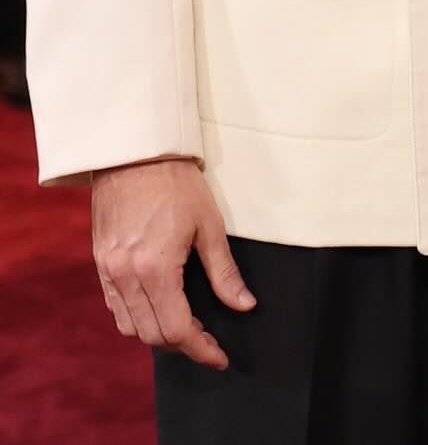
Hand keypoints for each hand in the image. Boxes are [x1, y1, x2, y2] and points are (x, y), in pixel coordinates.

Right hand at [92, 159, 255, 368]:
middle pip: (152, 335)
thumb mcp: (209, 224)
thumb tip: (244, 305)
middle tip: (209, 340)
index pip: (177, 329)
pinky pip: (116, 308)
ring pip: (130, 327)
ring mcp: (109, 272)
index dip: (201, 348)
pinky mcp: (101, 263)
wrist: (134, 152)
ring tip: (187, 327)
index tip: (219, 357)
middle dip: (183, 345)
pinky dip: (137, 318)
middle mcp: (126, 277)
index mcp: (155, 269)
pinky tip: (159, 308)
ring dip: (158, 335)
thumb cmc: (176, 183)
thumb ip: (224, 271)